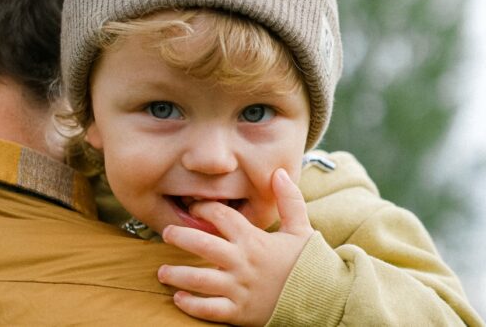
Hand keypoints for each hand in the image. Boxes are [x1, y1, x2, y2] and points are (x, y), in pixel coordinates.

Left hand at [157, 168, 314, 325]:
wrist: (323, 299)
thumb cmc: (309, 263)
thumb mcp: (301, 229)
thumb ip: (289, 200)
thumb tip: (279, 172)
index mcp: (254, 240)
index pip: (222, 217)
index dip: (205, 209)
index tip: (195, 206)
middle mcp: (243, 263)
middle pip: (203, 245)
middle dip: (181, 237)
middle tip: (166, 233)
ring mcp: (239, 289)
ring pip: (199, 279)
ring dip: (177, 275)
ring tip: (162, 271)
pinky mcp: (239, 312)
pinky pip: (209, 309)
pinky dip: (191, 305)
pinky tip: (179, 299)